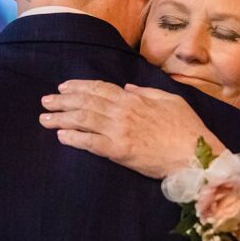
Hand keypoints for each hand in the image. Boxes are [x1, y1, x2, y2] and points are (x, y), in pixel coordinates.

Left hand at [39, 80, 222, 178]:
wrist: (195, 153)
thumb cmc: (187, 128)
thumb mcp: (170, 101)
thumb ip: (146, 92)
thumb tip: (127, 88)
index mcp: (134, 99)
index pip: (99, 89)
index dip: (79, 87)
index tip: (63, 87)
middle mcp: (122, 112)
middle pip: (86, 102)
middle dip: (62, 101)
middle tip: (44, 101)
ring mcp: (119, 131)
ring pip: (83, 120)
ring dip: (61, 118)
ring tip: (44, 119)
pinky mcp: (119, 151)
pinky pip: (90, 143)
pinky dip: (74, 138)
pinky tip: (60, 136)